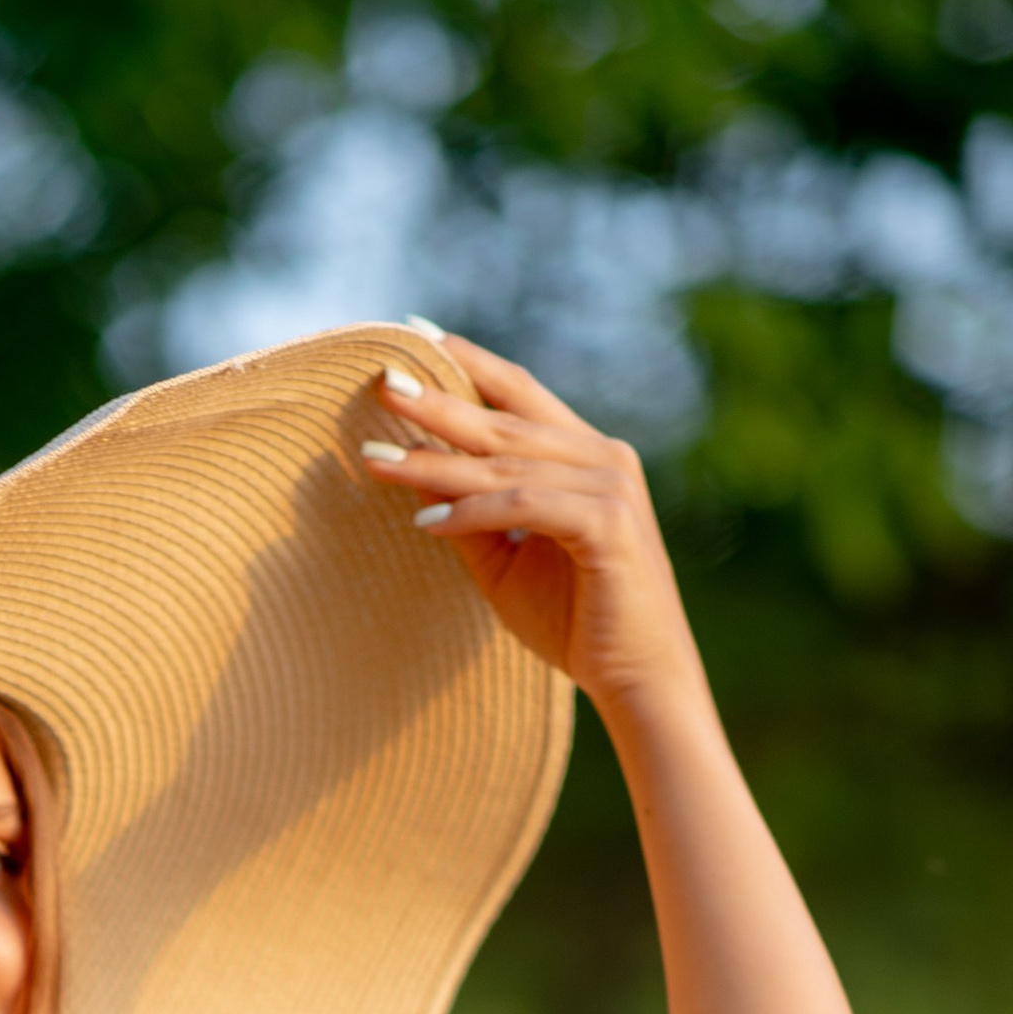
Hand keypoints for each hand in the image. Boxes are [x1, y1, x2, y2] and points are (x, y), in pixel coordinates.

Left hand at [360, 339, 710, 722]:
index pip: (520, 393)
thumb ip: (472, 519)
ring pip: (507, 461)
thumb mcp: (508, 565)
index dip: (469, 362)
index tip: (413, 336)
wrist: (637, 677)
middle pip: (505, 417)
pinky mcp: (607, 523)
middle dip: (438, 401)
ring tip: (375, 460)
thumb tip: (418, 482)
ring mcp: (610, 485)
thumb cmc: (576, 624)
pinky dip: (471, 511)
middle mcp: (603, 456)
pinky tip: (423, 524)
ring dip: (436, 462)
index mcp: (586, 455)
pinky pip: (523, 505)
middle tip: (380, 381)